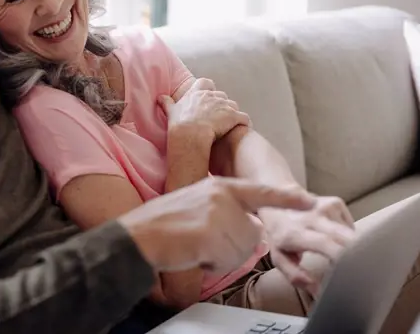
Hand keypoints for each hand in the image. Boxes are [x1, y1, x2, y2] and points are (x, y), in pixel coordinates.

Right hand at [119, 177, 315, 274]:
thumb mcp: (196, 203)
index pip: (260, 192)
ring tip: (197, 246)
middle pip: (252, 233)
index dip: (287, 198)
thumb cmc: (163, 224)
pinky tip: (195, 253)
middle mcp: (222, 196)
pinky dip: (214, 263)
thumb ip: (224, 209)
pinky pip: (229, 259)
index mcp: (219, 186)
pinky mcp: (212, 232)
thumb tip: (247, 227)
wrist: (140, 234)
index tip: (310, 201)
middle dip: (234, 246)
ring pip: (243, 249)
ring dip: (223, 256)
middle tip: (203, 241)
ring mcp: (218, 213)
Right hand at [159, 78, 249, 140]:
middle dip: (221, 105)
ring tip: (229, 124)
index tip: (206, 99)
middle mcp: (212, 96)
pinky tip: (242, 128)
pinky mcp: (234, 116)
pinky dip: (244, 122)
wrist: (190, 134)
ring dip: (232, 113)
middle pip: (222, 95)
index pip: (206, 83)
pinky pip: (244, 117)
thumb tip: (159, 97)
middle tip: (217, 117)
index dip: (208, 90)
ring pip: (233, 105)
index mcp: (198, 92)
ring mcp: (224, 105)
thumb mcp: (171, 111)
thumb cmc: (179, 124)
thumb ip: (166, 102)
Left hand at [259, 195, 355, 292]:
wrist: (275, 201)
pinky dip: (348, 237)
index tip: (354, 273)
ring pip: (351, 235)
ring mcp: (325, 207)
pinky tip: (335, 236)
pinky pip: (351, 227)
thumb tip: (318, 292)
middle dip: (358, 256)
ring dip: (351, 248)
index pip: (326, 244)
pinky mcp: (335, 202)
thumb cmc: (279, 235)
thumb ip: (296, 276)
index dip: (343, 258)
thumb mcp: (280, 258)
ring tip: (340, 254)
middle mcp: (311, 217)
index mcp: (296, 233)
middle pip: (346, 238)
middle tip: (362, 272)